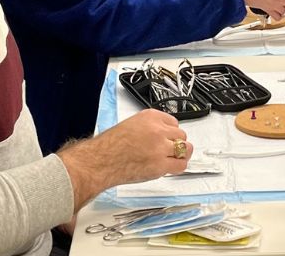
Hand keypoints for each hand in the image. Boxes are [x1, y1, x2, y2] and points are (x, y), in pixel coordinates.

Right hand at [57, 109, 189, 204]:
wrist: (99, 161)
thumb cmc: (108, 146)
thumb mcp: (130, 125)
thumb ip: (148, 128)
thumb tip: (159, 135)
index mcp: (150, 117)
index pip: (174, 122)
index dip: (170, 133)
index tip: (167, 138)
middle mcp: (158, 130)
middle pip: (181, 135)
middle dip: (175, 143)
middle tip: (167, 150)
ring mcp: (160, 148)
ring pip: (185, 149)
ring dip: (180, 154)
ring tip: (172, 158)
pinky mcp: (160, 165)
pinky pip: (181, 165)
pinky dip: (178, 166)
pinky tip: (170, 167)